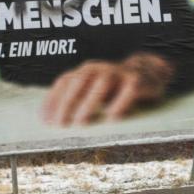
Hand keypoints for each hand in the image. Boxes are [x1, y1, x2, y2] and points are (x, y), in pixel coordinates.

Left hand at [41, 53, 173, 125]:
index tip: (45, 122)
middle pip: (79, 82)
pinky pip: (127, 91)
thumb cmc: (114, 87)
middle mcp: (99, 68)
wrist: (148, 72)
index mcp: (85, 71)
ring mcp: (119, 72)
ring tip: (80, 123)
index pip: (64, 82)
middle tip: (60, 125)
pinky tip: (111, 120)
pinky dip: (118, 104)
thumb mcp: (93, 90)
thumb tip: (51, 122)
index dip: (53, 101)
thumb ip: (76, 101)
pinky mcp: (136, 80)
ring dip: (88, 104)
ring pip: (101, 84)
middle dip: (67, 104)